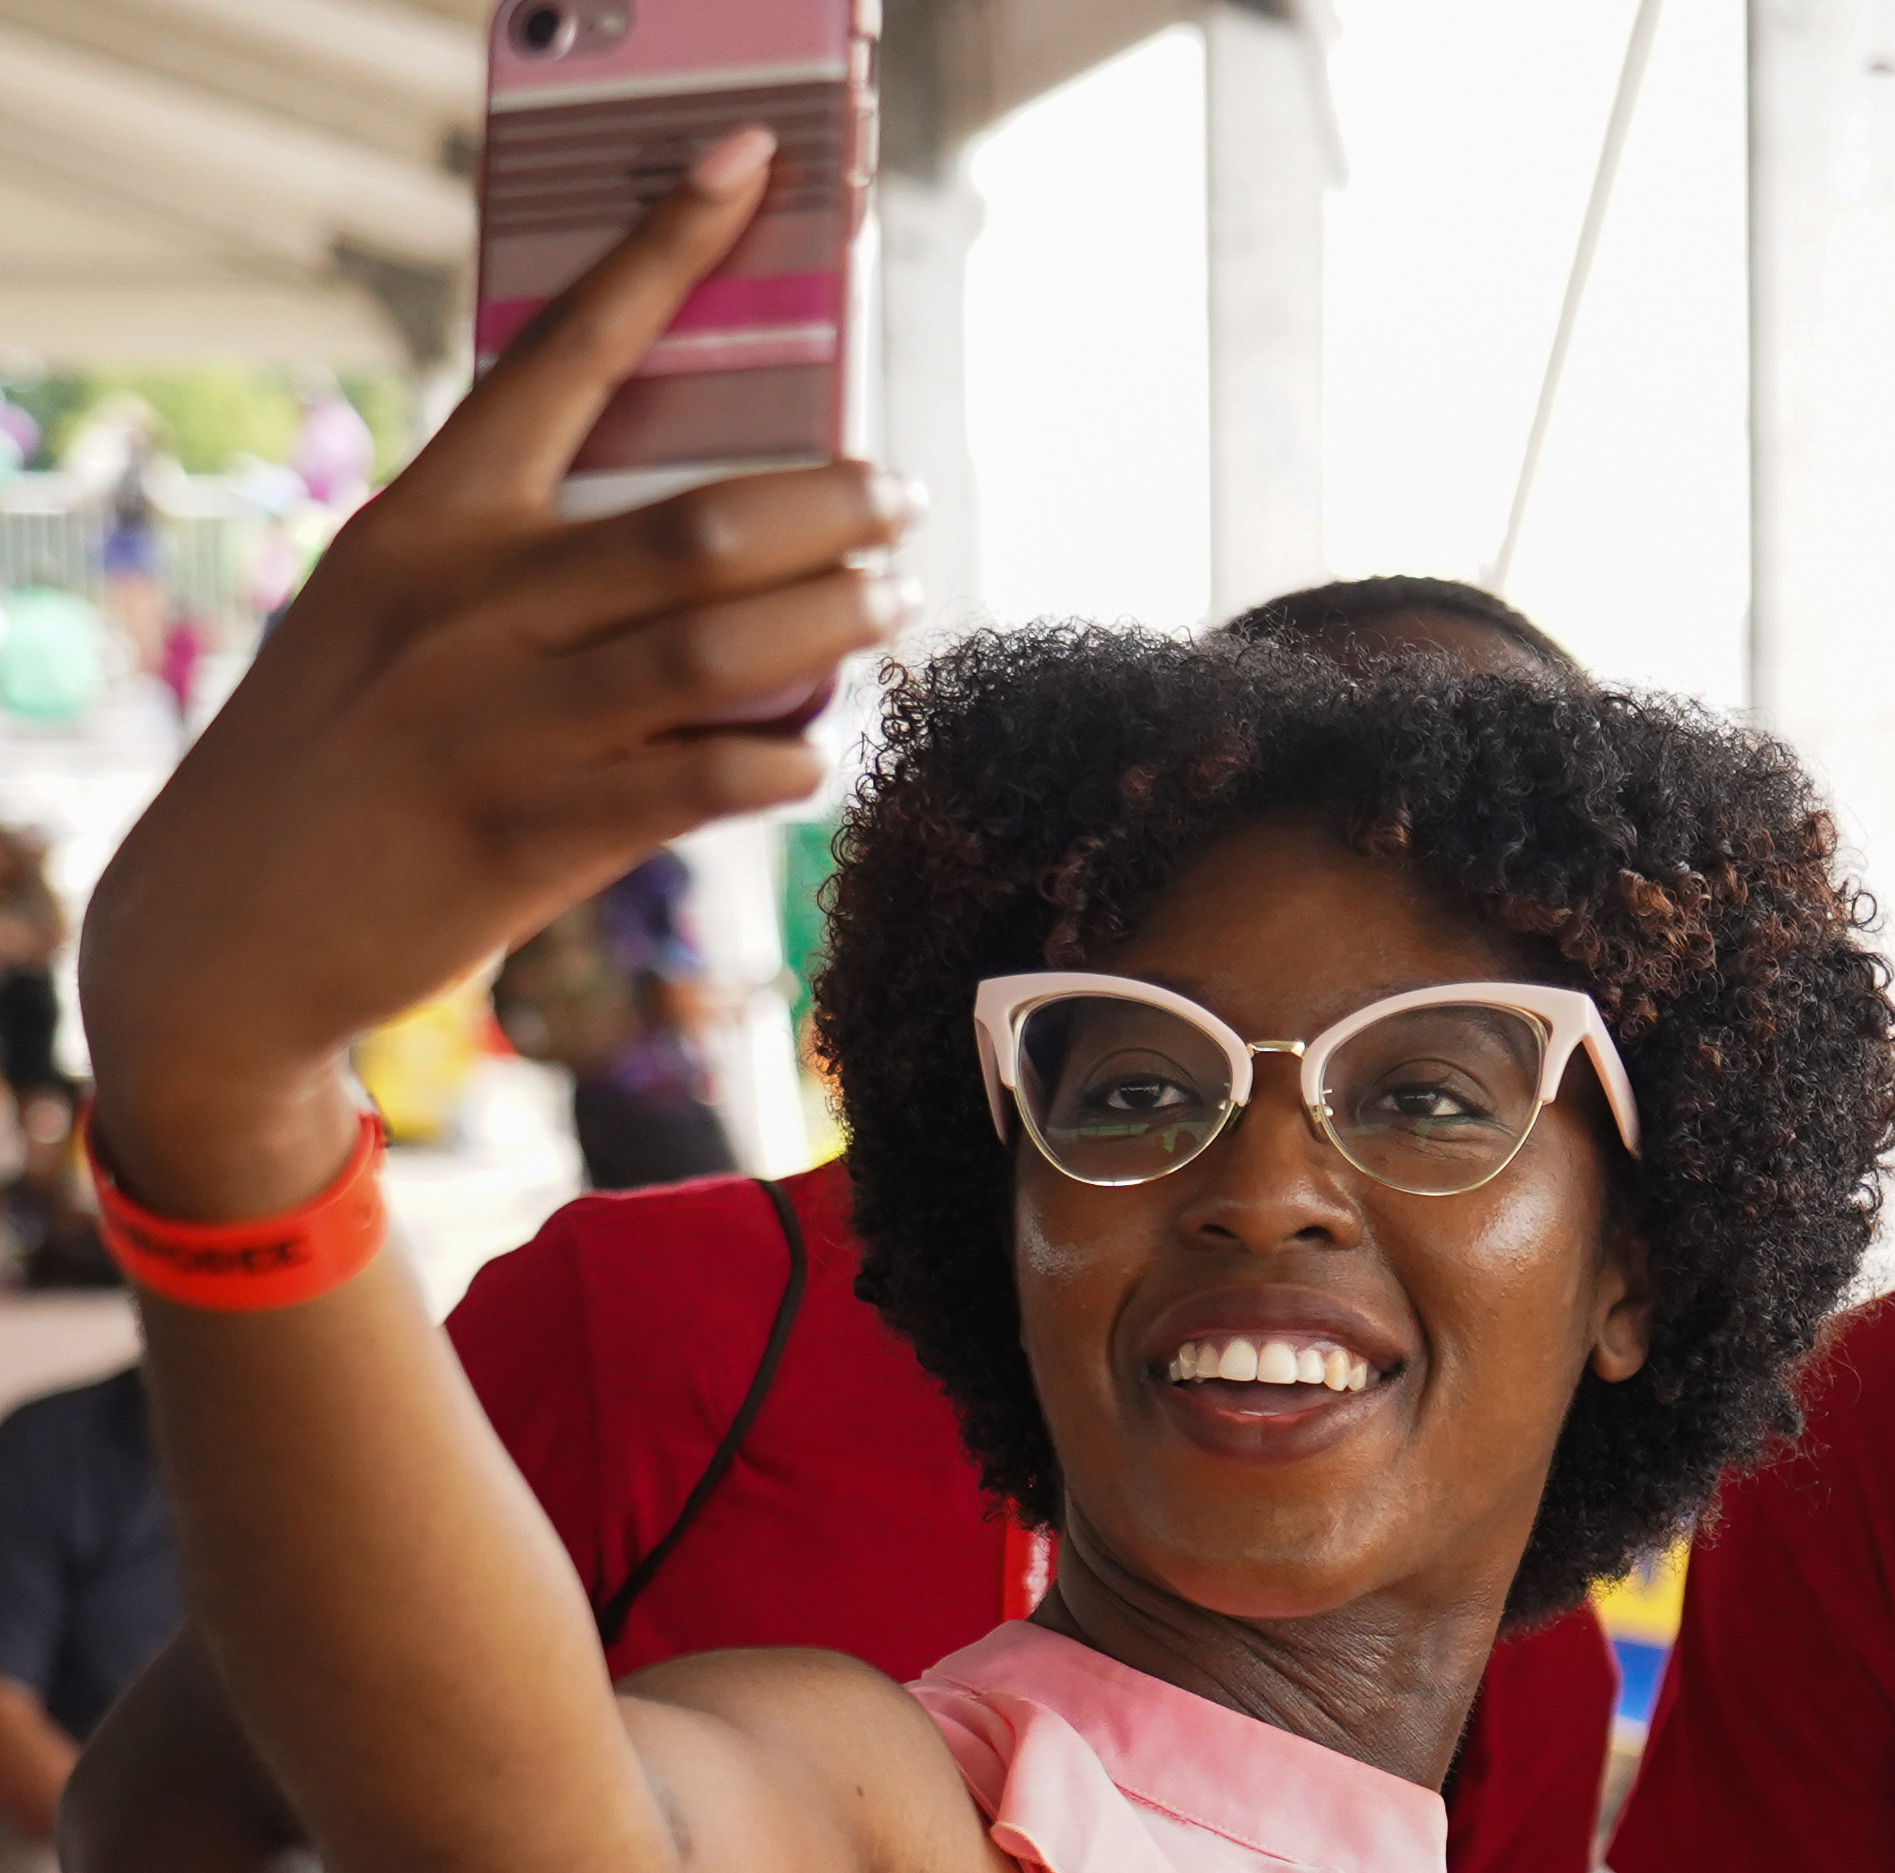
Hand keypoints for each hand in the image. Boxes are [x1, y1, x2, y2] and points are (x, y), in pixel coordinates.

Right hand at [76, 123, 913, 1216]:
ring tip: (899, 601)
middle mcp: (469, 604)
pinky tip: (816, 756)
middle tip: (901, 497)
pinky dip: (777, 765)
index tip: (746, 163)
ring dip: (837, 622)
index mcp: (430, 520)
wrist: (227, 920)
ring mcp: (500, 720)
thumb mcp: (400, 613)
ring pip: (717, 651)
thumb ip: (529, 566)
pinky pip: (694, 783)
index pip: (565, 351)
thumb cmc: (350, 748)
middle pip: (694, 525)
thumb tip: (708, 548)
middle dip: (829, 504)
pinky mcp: (529, 833)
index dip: (665, 252)